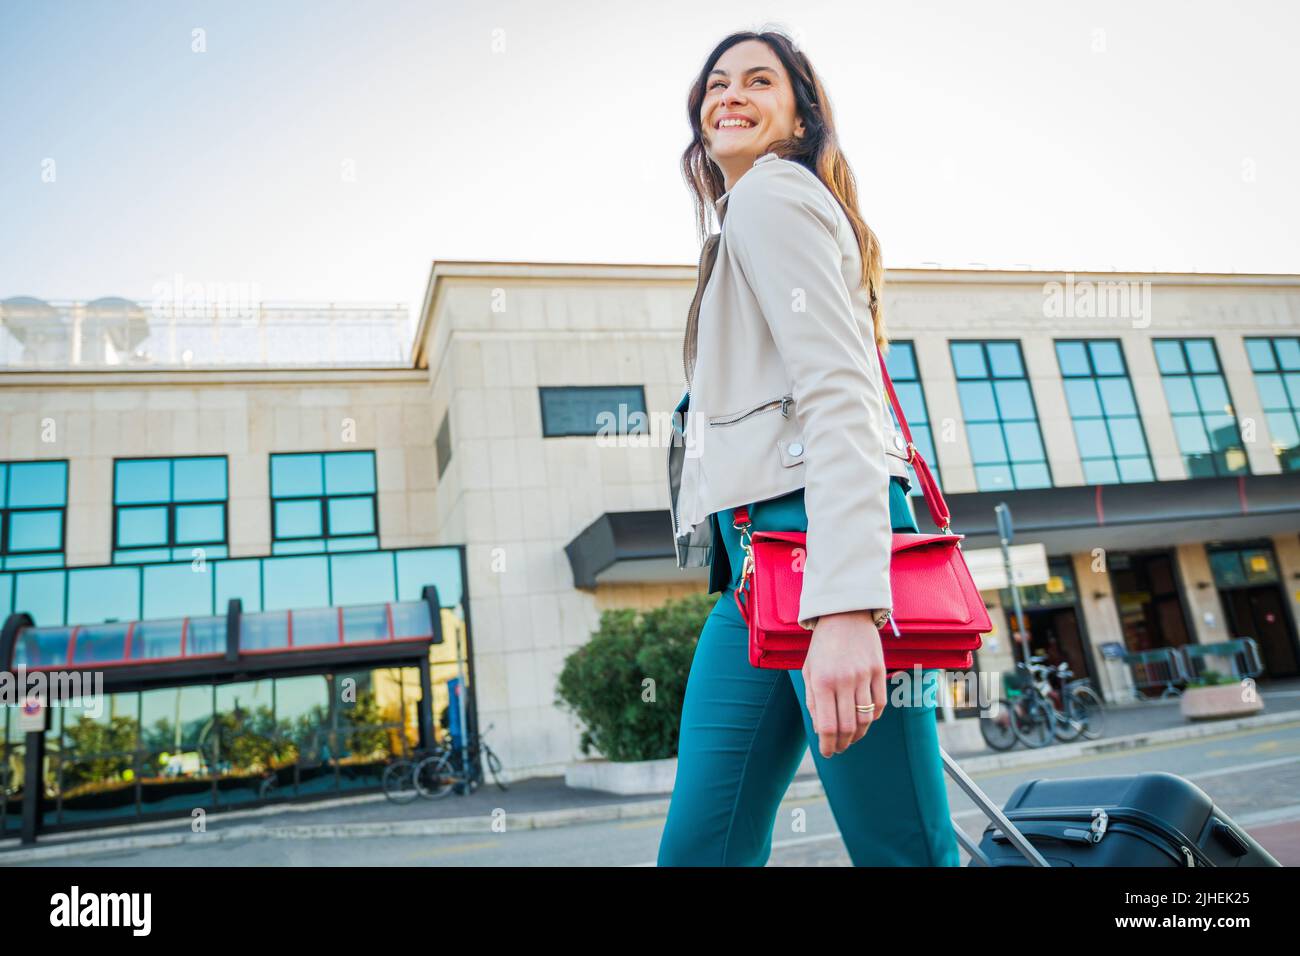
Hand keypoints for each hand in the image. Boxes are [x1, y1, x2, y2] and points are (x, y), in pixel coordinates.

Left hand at [801, 609, 885, 757]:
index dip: (828, 745)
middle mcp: (844, 680)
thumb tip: (820, 730)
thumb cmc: (823, 645)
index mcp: (822, 681)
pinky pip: (880, 704)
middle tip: (839, 749)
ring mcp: (864, 675)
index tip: (827, 752)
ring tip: (851, 738)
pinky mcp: (879, 670)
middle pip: (848, 726)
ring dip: (859, 735)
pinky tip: (865, 720)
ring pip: (866, 718)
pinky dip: (873, 717)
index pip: (827, 725)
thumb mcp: (809, 670)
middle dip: (843, 743)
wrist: (845, 615)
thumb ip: (813, 700)